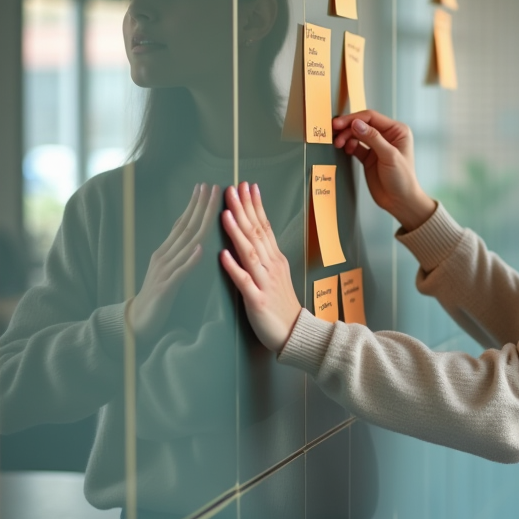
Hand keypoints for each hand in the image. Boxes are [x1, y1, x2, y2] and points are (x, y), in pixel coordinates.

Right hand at [126, 184, 220, 338]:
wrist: (138, 321)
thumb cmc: (158, 295)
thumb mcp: (169, 269)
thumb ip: (179, 252)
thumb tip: (195, 236)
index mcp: (166, 252)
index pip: (183, 223)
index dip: (195, 204)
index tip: (207, 186)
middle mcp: (164, 257)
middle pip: (186, 227)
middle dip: (200, 206)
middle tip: (212, 186)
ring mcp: (164, 271)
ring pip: (185, 244)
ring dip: (199, 225)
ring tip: (211, 208)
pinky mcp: (165, 288)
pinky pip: (180, 273)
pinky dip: (190, 260)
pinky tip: (200, 249)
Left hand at [218, 182, 302, 353]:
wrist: (295, 332)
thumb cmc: (282, 303)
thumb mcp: (276, 273)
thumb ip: (265, 253)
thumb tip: (255, 231)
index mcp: (274, 258)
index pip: (264, 225)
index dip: (254, 205)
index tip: (246, 185)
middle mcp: (271, 265)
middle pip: (256, 233)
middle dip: (243, 209)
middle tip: (232, 188)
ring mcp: (265, 282)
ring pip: (250, 253)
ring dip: (237, 232)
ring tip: (225, 214)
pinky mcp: (258, 300)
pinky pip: (244, 282)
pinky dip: (234, 268)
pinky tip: (223, 256)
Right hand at [332, 110, 436, 231]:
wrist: (400, 202)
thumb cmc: (402, 179)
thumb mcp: (389, 156)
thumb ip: (373, 138)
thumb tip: (356, 124)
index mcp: (397, 131)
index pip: (372, 118)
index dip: (354, 119)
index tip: (340, 124)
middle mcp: (387, 136)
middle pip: (362, 124)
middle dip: (347, 128)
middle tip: (334, 131)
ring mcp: (377, 146)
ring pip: (357, 134)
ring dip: (346, 137)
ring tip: (338, 144)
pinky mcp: (369, 157)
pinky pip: (355, 146)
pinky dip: (348, 146)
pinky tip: (345, 149)